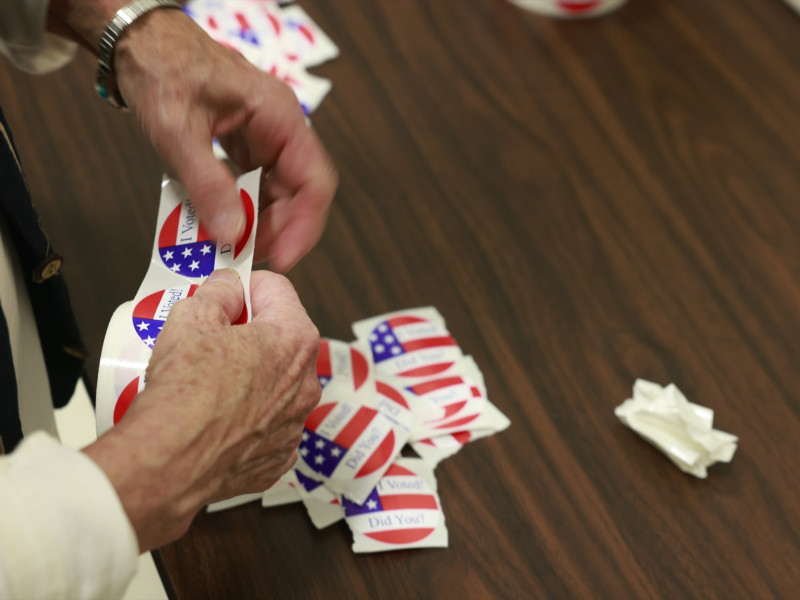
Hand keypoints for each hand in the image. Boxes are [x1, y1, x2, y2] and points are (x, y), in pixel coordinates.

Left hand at [48, 1, 336, 270]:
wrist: (140, 43)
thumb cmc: (162, 70)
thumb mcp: (179, 131)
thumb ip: (207, 184)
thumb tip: (233, 233)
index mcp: (279, 117)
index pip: (314, 181)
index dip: (304, 225)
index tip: (282, 257)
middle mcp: (280, 129)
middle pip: (298, 192)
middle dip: (277, 229)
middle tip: (247, 257)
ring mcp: (265, 137)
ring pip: (278, 192)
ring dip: (259, 222)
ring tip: (232, 245)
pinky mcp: (247, 145)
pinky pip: (256, 185)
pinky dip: (242, 207)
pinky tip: (223, 222)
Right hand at [84, 269, 320, 550]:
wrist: (171, 463)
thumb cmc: (185, 393)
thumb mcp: (192, 317)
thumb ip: (218, 292)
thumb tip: (227, 287)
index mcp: (294, 340)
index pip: (277, 290)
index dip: (246, 287)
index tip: (226, 293)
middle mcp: (305, 382)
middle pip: (281, 338)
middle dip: (250, 332)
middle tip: (213, 337)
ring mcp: (295, 423)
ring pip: (275, 384)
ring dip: (251, 376)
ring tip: (210, 380)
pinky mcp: (278, 456)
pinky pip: (266, 425)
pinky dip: (247, 418)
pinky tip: (217, 416)